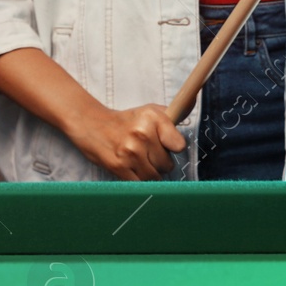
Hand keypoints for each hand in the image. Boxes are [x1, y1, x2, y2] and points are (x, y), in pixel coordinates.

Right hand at [67, 103, 186, 180]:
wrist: (91, 125)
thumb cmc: (126, 121)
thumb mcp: (150, 111)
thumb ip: (175, 112)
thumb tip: (194, 101)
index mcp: (153, 117)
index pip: (179, 145)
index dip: (174, 148)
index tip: (168, 146)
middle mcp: (142, 134)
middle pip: (167, 164)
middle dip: (160, 162)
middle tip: (148, 153)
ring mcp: (130, 152)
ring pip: (155, 177)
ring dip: (150, 173)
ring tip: (139, 161)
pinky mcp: (119, 167)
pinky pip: (140, 184)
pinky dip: (138, 180)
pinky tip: (132, 169)